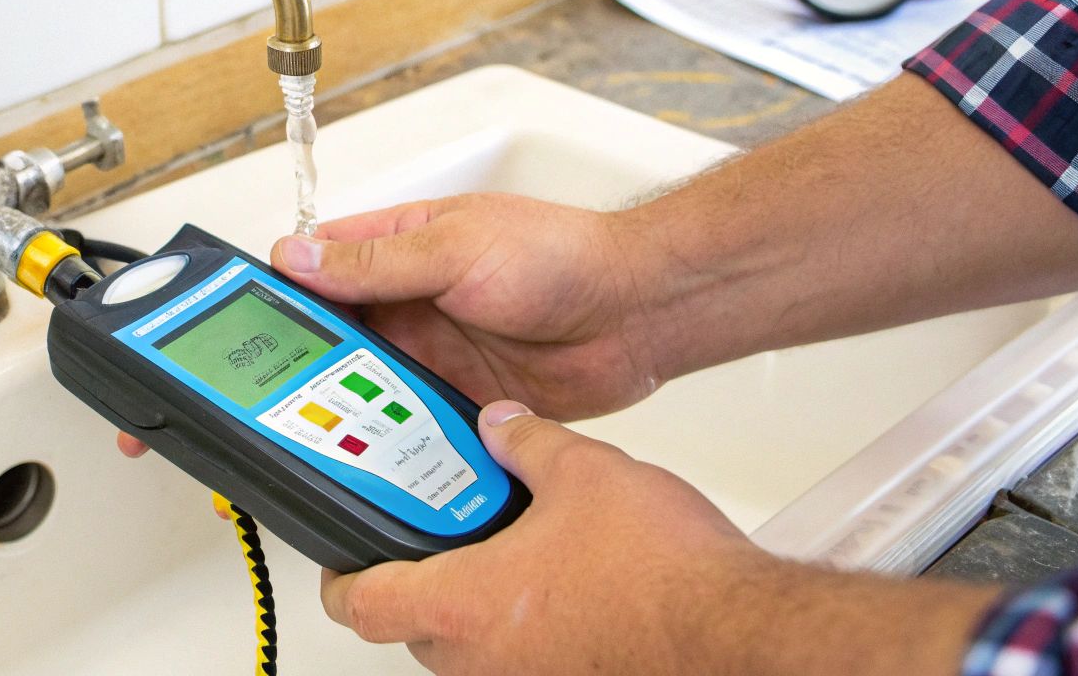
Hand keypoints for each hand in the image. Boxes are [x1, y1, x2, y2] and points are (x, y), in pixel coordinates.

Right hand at [273, 193, 659, 420]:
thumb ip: (375, 261)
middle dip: (303, 360)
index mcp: (400, 245)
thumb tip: (299, 256)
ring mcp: (434, 351)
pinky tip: (376, 452)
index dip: (279, 290)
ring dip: (349, 400)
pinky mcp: (461, 398)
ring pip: (367, 383)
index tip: (245, 321)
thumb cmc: (561, 255)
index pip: (317, 264)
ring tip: (317, 427)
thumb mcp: (454, 247)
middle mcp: (410, 300)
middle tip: (270, 389)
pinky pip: (412, 421)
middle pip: (333, 334)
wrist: (636, 312)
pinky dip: (395, 436)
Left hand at [320, 402, 1001, 675]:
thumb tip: (500, 426)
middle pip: (413, 628)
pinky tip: (566, 587)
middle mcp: (483, 661)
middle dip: (423, 579)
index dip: (340, 576)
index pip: (359, 603)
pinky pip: (525, 661)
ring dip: (480, 606)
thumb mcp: (582, 471)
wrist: (736, 632)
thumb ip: (524, 442)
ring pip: (471, 650)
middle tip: (440, 534)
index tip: (342, 555)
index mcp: (463, 604)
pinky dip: (529, 628)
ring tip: (513, 552)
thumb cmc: (661, 575)